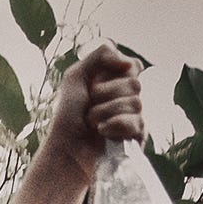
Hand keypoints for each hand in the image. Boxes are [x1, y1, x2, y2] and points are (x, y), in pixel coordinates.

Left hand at [45, 41, 145, 181]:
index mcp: (117, 82)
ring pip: (135, 103)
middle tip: (89, 105)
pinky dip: (116, 125)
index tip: (94, 84)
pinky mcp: (136, 139)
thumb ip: (101, 55)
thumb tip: (129, 63)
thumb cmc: (68, 115)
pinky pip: (137, 123)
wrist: (65, 149)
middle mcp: (128, 98)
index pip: (133, 66)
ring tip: (92, 123)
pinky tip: (102, 131)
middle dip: (106, 94)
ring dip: (106, 112)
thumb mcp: (75, 75)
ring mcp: (134, 118)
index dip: (114, 73)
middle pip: (135, 84)